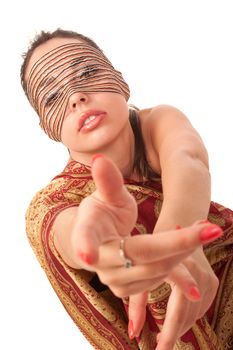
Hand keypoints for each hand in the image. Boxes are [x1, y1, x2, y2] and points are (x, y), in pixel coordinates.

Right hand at [71, 155, 221, 302]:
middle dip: (180, 243)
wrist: (100, 240)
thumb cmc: (103, 212)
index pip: (85, 239)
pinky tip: (188, 243)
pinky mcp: (128, 290)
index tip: (88, 254)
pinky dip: (178, 260)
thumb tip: (99, 159)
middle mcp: (99, 262)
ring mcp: (113, 280)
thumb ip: (108, 181)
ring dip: (184, 250)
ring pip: (157, 269)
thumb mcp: (106, 195)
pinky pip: (160, 277)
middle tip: (211, 229)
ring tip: (204, 230)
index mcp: (87, 233)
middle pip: (143, 255)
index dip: (85, 245)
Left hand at [128, 229, 220, 348]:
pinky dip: (190, 316)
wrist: (178, 225)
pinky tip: (179, 323)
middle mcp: (198, 274)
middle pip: (188, 314)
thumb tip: (132, 333)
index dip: (169, 333)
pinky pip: (202, 307)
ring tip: (166, 336)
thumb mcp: (142, 273)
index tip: (160, 349)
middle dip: (174, 332)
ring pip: (197, 313)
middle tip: (161, 346)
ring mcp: (207, 277)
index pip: (177, 310)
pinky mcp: (212, 280)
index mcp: (179, 271)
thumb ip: (137, 303)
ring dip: (182, 326)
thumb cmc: (154, 246)